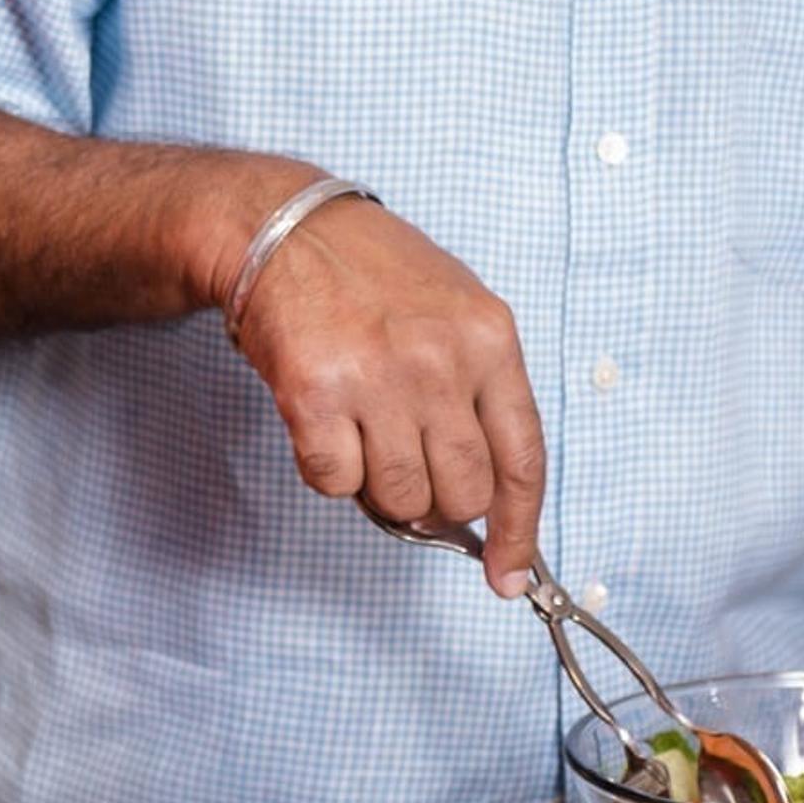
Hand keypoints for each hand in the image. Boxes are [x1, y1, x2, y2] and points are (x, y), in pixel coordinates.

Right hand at [227, 185, 550, 593]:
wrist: (281, 228)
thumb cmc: (369, 271)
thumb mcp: (455, 308)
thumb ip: (479, 390)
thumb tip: (485, 495)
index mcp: (490, 339)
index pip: (522, 459)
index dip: (520, 530)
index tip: (508, 574)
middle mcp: (440, 360)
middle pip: (462, 492)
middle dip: (437, 503)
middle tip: (408, 470)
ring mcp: (377, 378)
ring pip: (400, 498)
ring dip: (380, 489)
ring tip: (363, 436)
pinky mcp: (314, 394)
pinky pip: (334, 481)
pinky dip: (328, 470)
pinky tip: (323, 423)